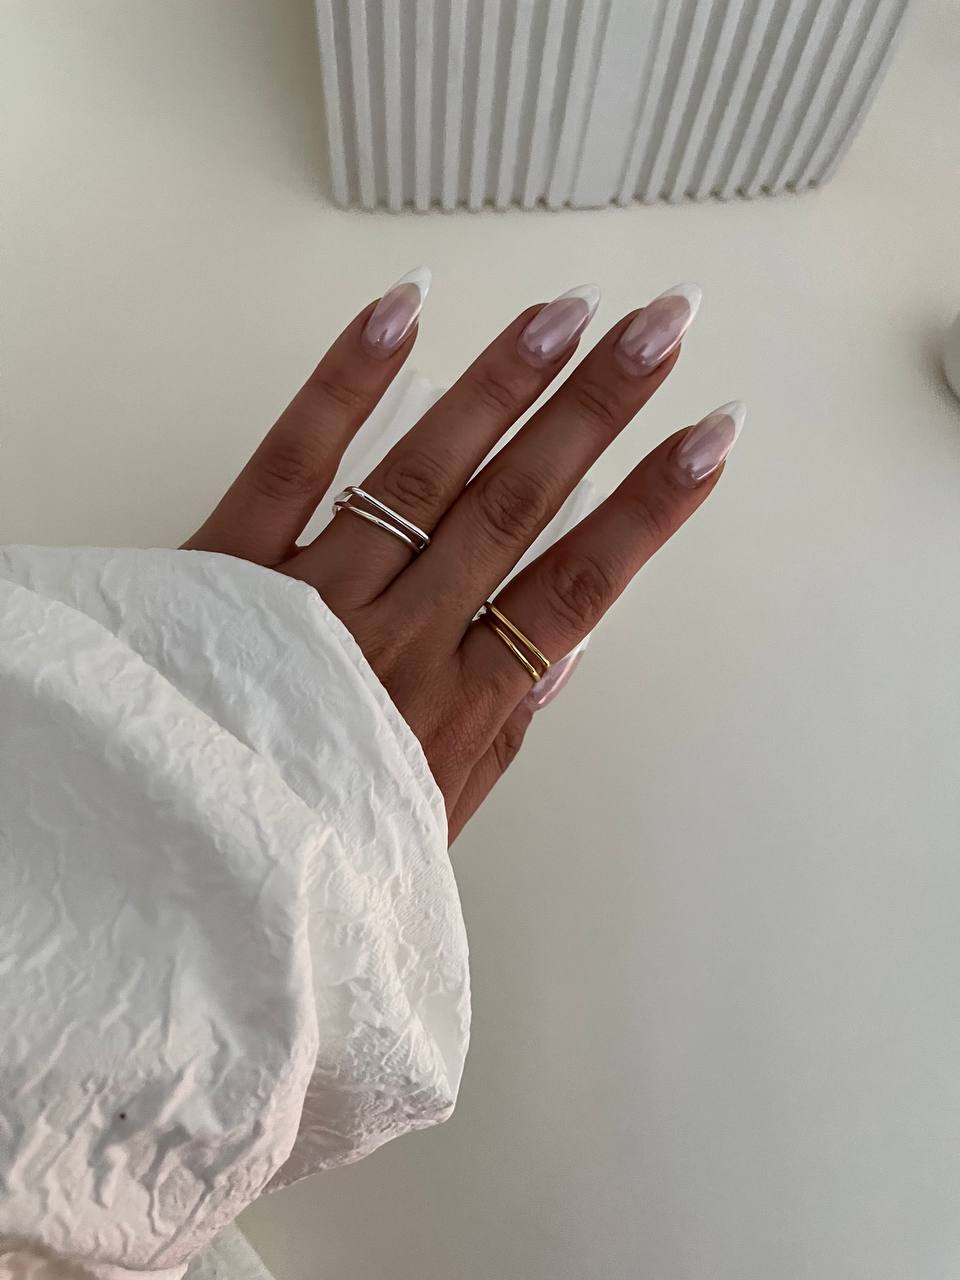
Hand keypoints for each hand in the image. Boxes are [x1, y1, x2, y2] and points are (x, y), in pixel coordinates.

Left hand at [182, 271, 742, 841]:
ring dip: (504, 385)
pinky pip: (294, 464)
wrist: (166, 866)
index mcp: (454, 710)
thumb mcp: (430, 816)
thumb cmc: (309, 854)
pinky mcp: (226, 567)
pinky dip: (346, 384)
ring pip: (423, 473)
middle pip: (516, 507)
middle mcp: (395, 643)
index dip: (649, 509)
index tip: (709, 439)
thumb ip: (502, 733)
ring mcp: (310, 598)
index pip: (577, 589)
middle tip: (660, 326)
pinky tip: (405, 313)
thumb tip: (567, 650)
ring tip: (568, 315)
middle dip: (598, 411)